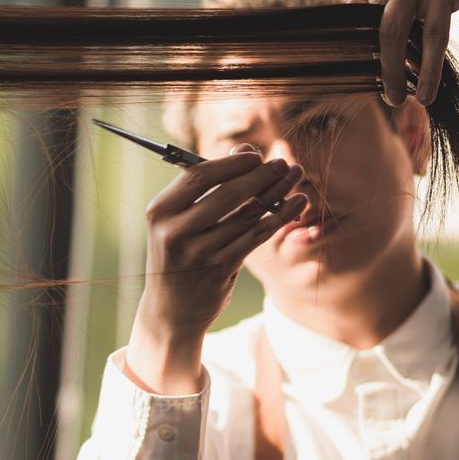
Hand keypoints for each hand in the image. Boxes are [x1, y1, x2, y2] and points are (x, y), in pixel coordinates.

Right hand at [126, 149, 308, 392]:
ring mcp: (198, 253)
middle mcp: (175, 232)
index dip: (231, 163)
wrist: (171, 309)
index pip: (198, 177)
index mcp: (160, 211)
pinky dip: (280, 217)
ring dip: (277, 192)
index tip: (256, 155)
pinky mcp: (220, 268)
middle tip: (284, 164)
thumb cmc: (179, 252)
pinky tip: (298, 204)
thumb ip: (209, 186)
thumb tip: (245, 150)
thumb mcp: (180, 219)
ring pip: (247, 215)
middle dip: (261, 175)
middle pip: (226, 194)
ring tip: (295, 176)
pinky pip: (257, 236)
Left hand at [367, 0, 458, 106]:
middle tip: (394, 100)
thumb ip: (372, 9)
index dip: (377, 58)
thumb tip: (348, 30)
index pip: (376, 25)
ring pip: (436, 28)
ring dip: (431, 68)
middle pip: (397, 28)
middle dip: (393, 68)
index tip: (379, 87)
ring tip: (426, 97)